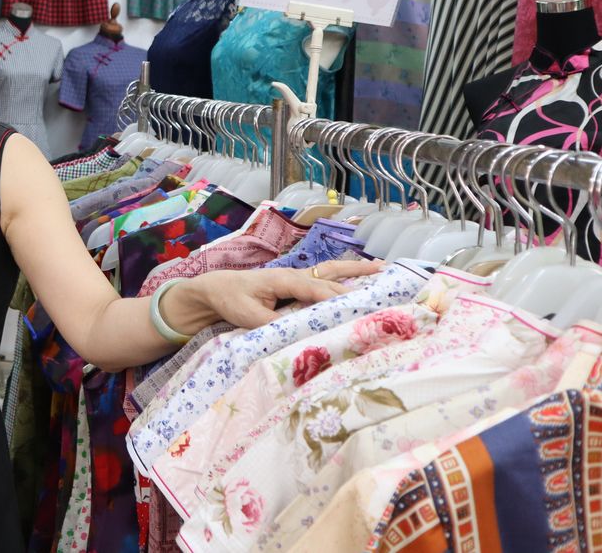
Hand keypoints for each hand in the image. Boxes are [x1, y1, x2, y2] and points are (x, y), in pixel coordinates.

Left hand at [165, 261, 381, 331]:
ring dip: (355, 271)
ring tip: (382, 269)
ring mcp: (296, 278)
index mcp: (285, 280)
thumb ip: (274, 324)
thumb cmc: (231, 300)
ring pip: (330, 273)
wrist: (214, 289)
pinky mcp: (295, 285)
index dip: (340, 299)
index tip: (362, 307)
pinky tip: (357, 280)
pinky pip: (323, 279)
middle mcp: (294, 275)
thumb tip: (297, 332)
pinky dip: (343, 277)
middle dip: (358, 275)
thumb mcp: (249, 316)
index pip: (318, 291)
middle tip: (386, 275)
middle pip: (331, 275)